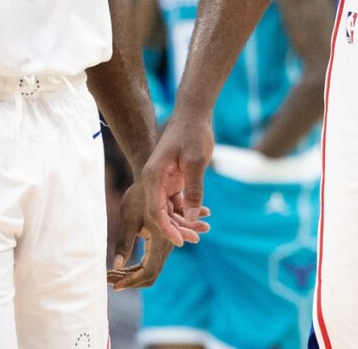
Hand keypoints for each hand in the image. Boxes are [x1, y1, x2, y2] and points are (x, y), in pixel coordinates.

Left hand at [106, 184, 174, 290]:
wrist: (152, 179)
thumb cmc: (138, 196)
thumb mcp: (129, 218)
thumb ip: (124, 243)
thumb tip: (117, 265)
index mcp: (161, 241)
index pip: (147, 272)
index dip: (130, 281)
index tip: (113, 285)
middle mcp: (167, 245)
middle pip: (150, 275)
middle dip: (129, 280)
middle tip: (108, 279)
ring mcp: (166, 244)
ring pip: (150, 269)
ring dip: (131, 274)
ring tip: (110, 274)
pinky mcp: (162, 241)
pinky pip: (150, 261)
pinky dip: (136, 267)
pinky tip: (120, 267)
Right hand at [142, 112, 214, 246]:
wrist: (194, 115)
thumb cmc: (193, 134)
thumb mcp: (196, 161)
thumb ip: (193, 189)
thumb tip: (192, 217)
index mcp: (153, 176)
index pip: (155, 210)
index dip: (167, 229)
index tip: (182, 242)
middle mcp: (154, 180)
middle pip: (161, 213)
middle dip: (178, 228)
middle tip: (197, 238)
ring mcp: (162, 180)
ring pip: (170, 209)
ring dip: (184, 221)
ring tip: (204, 229)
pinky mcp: (172, 180)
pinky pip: (176, 201)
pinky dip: (188, 209)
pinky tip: (204, 214)